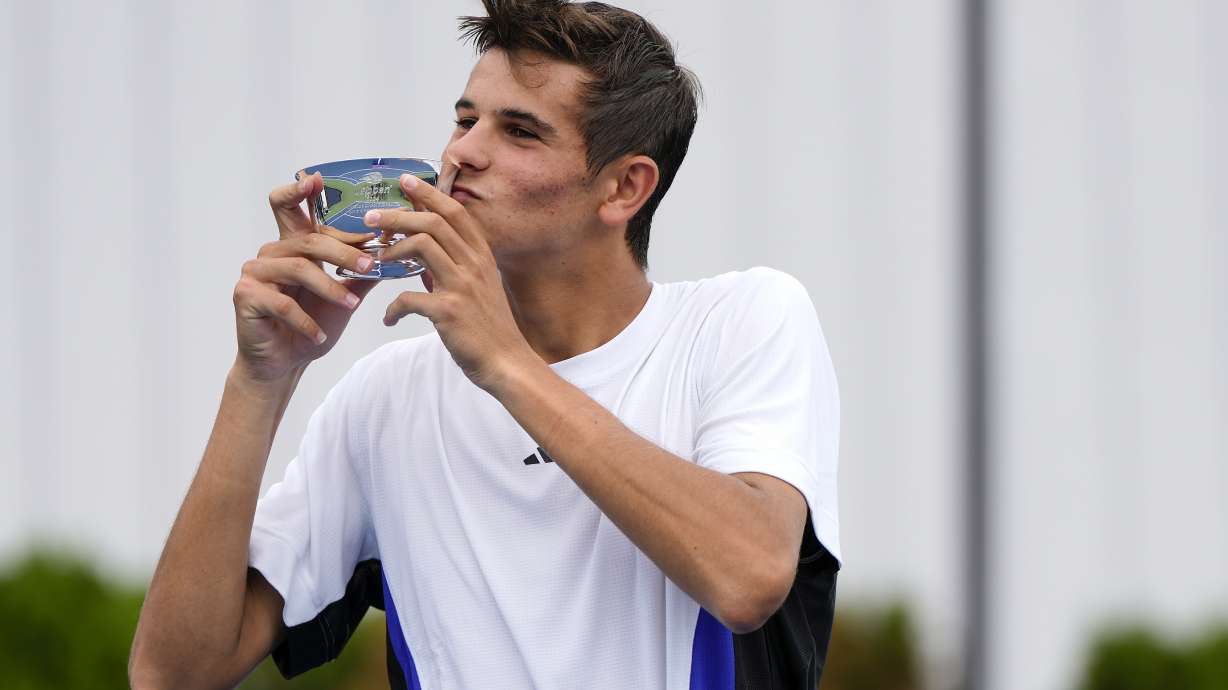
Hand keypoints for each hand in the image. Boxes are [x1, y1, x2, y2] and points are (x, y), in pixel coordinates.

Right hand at [231, 172, 380, 381]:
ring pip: (299, 268)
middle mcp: (272, 252)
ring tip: (351, 307)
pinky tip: (319, 336)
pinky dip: (306, 322)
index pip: (292, 207)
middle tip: (370, 265)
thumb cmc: (313, 325)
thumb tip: (394, 252)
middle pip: (309, 239)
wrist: (285, 362)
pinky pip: (283, 303)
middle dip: (344, 253)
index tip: (317, 178)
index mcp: (292, 245)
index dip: (300, 190)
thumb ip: (362, 273)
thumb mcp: (345, 297)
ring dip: (330, 289)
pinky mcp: (245, 295)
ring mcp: (255, 271)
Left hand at [365, 173, 536, 391]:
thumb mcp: (479, 290)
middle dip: (398, 214)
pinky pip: (408, 298)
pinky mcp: (449, 312)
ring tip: (377, 258)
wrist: (507, 363)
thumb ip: (452, 271)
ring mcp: (462, 287)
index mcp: (481, 257)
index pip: (455, 212)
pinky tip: (389, 318)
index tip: (406, 181)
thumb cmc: (491, 329)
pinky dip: (393, 308)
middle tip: (372, 217)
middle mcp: (474, 265)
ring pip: (421, 246)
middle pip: (433, 222)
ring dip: (392, 249)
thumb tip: (422, 261)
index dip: (429, 193)